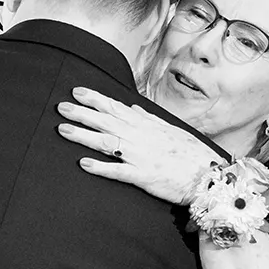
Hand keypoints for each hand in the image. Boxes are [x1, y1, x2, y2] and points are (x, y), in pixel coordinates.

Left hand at [57, 86, 225, 204]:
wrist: (208, 176)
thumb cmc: (190, 154)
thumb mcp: (170, 130)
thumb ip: (149, 119)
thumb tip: (134, 108)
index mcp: (146, 125)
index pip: (116, 108)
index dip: (95, 99)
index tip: (77, 92)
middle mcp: (140, 137)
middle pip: (105, 122)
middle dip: (82, 113)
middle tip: (60, 107)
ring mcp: (140, 156)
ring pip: (106, 142)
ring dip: (83, 135)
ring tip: (63, 130)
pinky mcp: (143, 176)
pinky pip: (118, 171)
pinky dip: (100, 167)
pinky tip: (83, 163)